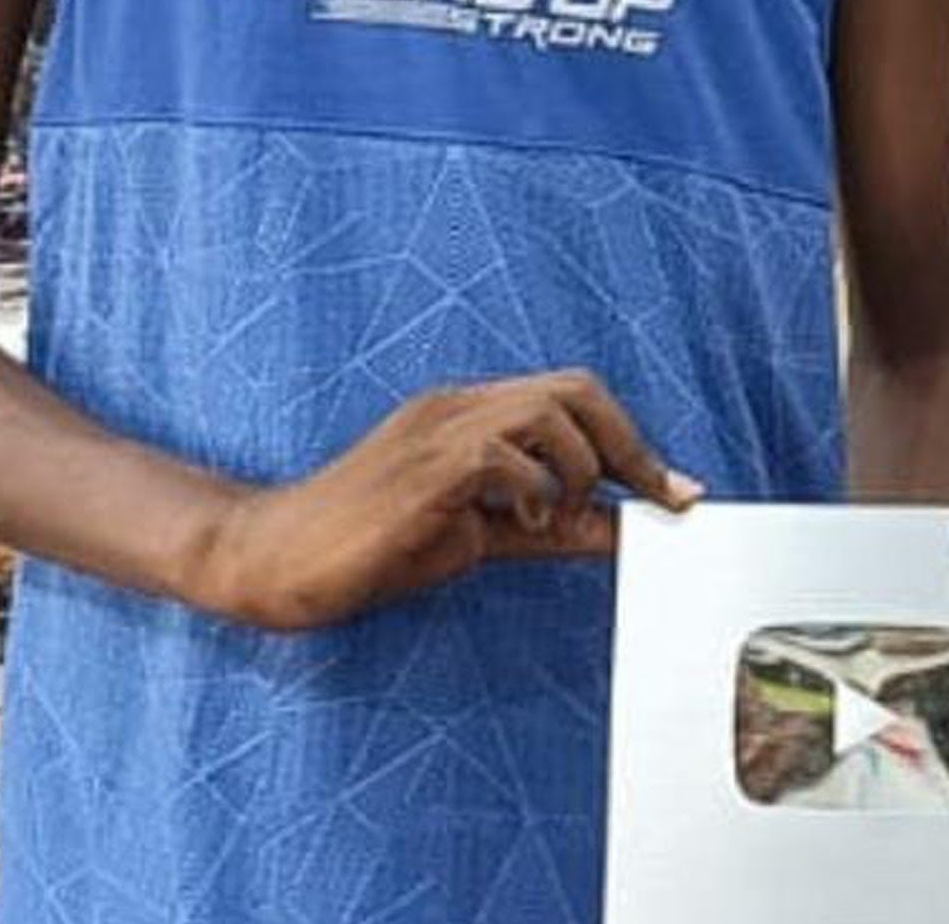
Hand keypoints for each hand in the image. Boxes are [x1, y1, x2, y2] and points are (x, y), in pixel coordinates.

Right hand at [189, 370, 700, 630]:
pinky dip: (531, 495)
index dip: (632, 440)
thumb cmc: (367, 546)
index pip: (573, 397)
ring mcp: (437, 430)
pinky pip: (503, 457)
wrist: (272, 559)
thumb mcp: (479, 537)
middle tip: (652, 500)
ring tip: (554, 518)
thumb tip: (622, 532)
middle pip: (575, 388)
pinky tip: (514, 528)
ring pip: (549, 411)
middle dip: (628, 444)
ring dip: (578, 469)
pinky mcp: (422, 467)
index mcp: (470, 414)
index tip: (676, 491)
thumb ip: (550, 529)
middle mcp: (458, 408)